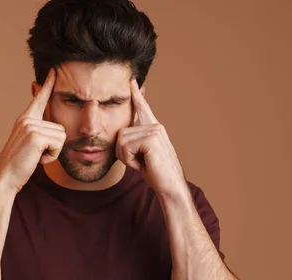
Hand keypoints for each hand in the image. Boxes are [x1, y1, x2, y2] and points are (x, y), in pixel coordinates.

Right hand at [0, 68, 66, 193]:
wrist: (5, 177)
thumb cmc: (18, 164)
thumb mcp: (28, 144)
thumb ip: (38, 132)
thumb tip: (51, 128)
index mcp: (25, 119)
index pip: (39, 98)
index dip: (48, 85)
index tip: (54, 71)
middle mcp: (27, 119)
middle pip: (60, 128)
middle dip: (54, 146)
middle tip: (36, 154)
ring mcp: (30, 126)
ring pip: (61, 136)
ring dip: (53, 152)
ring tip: (36, 156)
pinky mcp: (36, 136)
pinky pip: (59, 144)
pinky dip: (52, 156)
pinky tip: (38, 159)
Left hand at [115, 77, 186, 197]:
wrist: (170, 186)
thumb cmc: (157, 174)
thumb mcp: (143, 155)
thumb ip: (135, 142)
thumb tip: (122, 135)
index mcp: (154, 128)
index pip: (143, 108)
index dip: (136, 95)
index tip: (132, 81)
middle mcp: (155, 126)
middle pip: (120, 132)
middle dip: (122, 152)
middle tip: (138, 162)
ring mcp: (155, 131)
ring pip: (121, 140)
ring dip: (126, 157)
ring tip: (141, 163)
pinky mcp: (152, 139)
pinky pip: (126, 147)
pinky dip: (129, 160)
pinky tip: (142, 164)